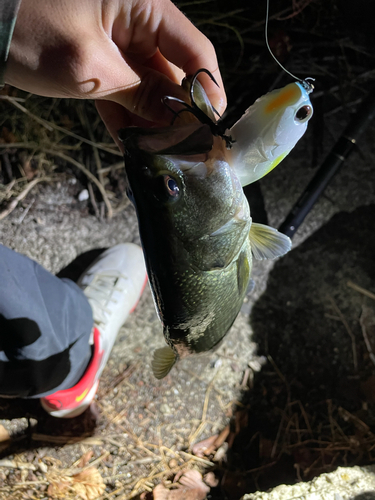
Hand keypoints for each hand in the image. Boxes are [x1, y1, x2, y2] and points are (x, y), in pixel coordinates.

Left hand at [7, 0, 225, 145]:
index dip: (207, 91)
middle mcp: (137, 22)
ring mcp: (117, 42)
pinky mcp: (100, 60)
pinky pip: (124, 91)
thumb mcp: (92, 68)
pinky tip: (134, 146)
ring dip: (153, 122)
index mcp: (144, 6)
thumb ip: (143, 94)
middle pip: (174, 73)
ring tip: (161, 156)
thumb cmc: (30, 31)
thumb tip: (183, 119)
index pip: (194, 50)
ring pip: (149, 87)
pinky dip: (127, 117)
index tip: (211, 128)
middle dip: (178, 115)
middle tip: (186, 152)